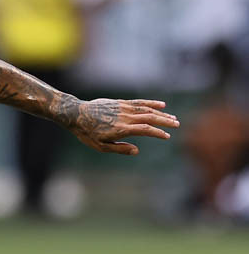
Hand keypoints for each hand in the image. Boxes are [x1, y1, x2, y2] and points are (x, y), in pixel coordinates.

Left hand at [65, 98, 179, 154]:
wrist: (76, 114)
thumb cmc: (87, 133)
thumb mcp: (100, 146)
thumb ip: (119, 149)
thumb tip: (137, 150)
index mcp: (121, 129)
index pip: (145, 130)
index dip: (158, 133)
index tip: (166, 136)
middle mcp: (124, 117)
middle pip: (150, 118)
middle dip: (165, 121)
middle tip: (177, 124)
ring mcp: (123, 108)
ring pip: (146, 109)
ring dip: (161, 113)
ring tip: (172, 117)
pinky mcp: (120, 102)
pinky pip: (139, 102)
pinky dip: (151, 103)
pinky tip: (161, 105)